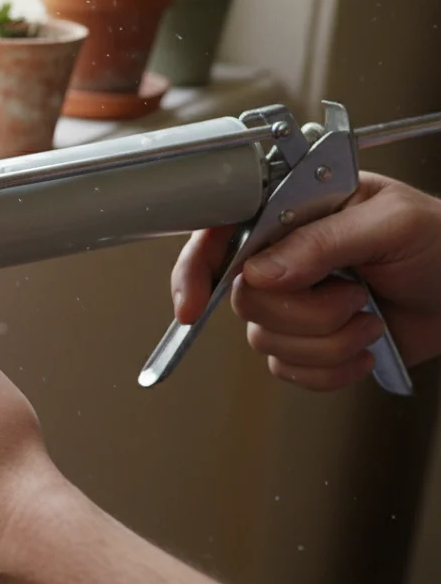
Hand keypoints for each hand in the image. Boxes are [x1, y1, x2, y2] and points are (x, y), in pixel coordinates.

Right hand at [173, 172, 440, 389]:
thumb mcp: (390, 223)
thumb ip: (323, 241)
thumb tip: (261, 271)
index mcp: (288, 213)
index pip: (217, 235)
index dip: (194, 271)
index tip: (193, 305)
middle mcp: (280, 258)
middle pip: (242, 299)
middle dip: (304, 312)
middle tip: (355, 294)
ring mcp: (291, 303)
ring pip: (265, 340)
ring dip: (329, 340)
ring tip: (369, 316)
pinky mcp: (307, 344)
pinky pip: (289, 371)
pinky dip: (332, 369)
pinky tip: (364, 347)